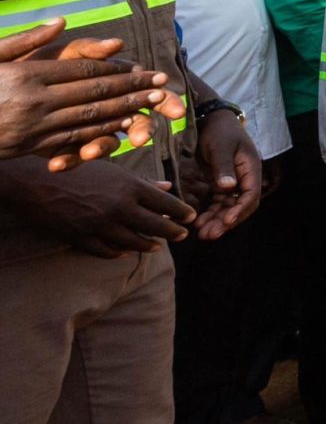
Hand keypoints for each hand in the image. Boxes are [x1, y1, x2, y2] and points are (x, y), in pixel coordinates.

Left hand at [0, 21, 176, 163]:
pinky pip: (75, 155)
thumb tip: (116, 44)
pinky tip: (57, 164)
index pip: (147, 90)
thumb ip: (86, 48)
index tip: (176, 112)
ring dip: (102, 147)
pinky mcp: (65, 143)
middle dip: (143, 130)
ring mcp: (87, 125)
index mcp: (109, 80)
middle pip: (136, 119)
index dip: (165, 100)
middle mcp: (104, 105)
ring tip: (89, 153)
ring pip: (108, 140)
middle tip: (142, 139)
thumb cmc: (30, 65)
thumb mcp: (58, 53)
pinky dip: (69, 160)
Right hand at [0, 154, 194, 255]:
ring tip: (157, 246)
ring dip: (148, 245)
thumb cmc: (76, 170)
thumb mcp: (112, 170)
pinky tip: (125, 253)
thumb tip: (168, 188)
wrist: (36, 183)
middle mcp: (119, 208)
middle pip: (156, 226)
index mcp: (129, 188)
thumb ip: (142, 182)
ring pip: (134, 243)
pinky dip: (118, 253)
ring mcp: (101, 226)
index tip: (191, 217)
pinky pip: (107, 252)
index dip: (181, 212)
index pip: (166, 203)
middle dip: (173, 232)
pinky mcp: (83, 239)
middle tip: (183, 235)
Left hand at [185, 109, 263, 240]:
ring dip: (217, 221)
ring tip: (202, 233)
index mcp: (251, 168)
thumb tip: (228, 188)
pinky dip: (211, 213)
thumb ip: (223, 166)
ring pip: (229, 207)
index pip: (251, 194)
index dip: (240, 210)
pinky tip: (199, 222)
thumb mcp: (220, 146)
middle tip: (209, 234)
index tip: (226, 220)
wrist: (213, 120)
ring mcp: (234, 182)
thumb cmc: (219, 131)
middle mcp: (245, 178)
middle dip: (226, 221)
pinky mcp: (221, 184)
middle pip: (241, 206)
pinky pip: (219, 203)